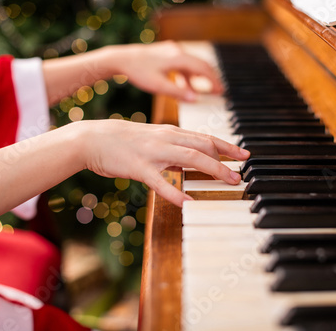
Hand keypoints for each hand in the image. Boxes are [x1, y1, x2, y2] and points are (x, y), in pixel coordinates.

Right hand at [79, 120, 248, 206]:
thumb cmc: (121, 140)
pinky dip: (175, 192)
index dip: (227, 145)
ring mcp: (153, 153)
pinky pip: (159, 181)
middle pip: (203, 146)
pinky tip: (187, 203)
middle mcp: (165, 139)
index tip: (244, 154)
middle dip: (226, 159)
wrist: (92, 138)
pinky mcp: (138, 167)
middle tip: (242, 172)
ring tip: (229, 181)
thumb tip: (190, 159)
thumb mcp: (151, 139)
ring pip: (190, 158)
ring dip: (213, 169)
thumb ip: (172, 147)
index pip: (204, 137)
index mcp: (169, 133)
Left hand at [114, 41, 223, 100]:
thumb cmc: (138, 72)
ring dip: (198, 78)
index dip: (214, 81)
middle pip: (201, 64)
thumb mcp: (159, 86)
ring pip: (192, 64)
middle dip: (210, 79)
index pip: (203, 68)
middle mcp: (177, 51)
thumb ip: (178, 92)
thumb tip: (195, 99)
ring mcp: (171, 50)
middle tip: (218, 91)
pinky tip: (185, 86)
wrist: (120, 59)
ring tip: (201, 92)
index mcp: (178, 58)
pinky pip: (182, 64)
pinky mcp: (166, 53)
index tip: (221, 92)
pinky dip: (187, 75)